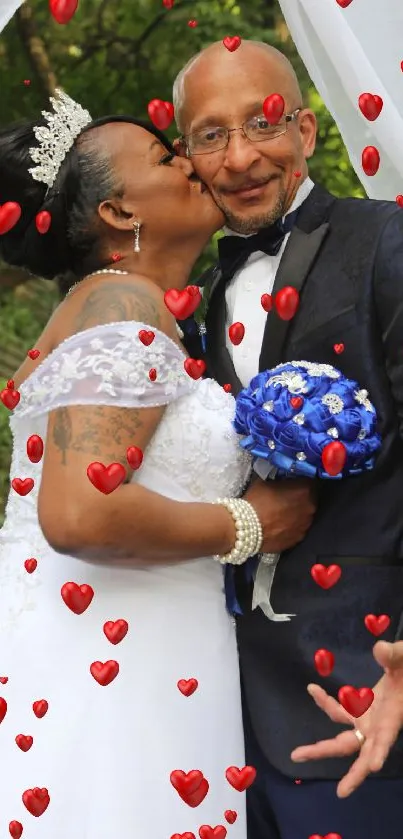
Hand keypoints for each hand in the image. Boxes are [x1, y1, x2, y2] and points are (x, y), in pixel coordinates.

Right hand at [244, 478, 315, 553]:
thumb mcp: (267, 482)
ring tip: (282, 514)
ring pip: (305, 515)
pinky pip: (299, 529)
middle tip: (287, 498)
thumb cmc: (256, 502)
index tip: (295, 483)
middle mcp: (310, 507)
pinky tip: (280, 526)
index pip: (311, 481)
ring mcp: (306, 525)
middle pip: (310, 499)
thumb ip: (281, 481)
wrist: (246, 528)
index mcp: (305, 490)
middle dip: (301, 498)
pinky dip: (292, 527)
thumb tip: (282, 482)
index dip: (302, 482)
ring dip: (297, 513)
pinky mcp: (299, 539)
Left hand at [291, 640, 402, 796]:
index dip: (380, 751)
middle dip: (353, 774)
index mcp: (393, 716)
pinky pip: (339, 711)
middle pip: (363, 752)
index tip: (373, 766)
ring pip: (345, 740)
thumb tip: (380, 649)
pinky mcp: (360, 712)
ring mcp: (368, 721)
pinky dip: (325, 703)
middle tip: (340, 793)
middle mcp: (379, 725)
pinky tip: (312, 689)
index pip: (386, 737)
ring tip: (296, 755)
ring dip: (322, 748)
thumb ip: (394, 656)